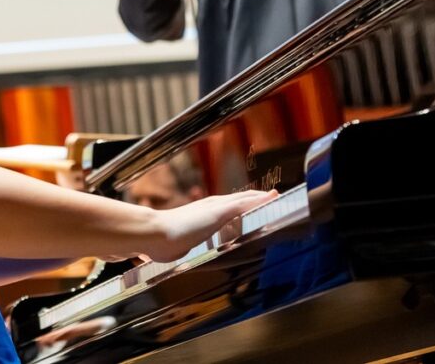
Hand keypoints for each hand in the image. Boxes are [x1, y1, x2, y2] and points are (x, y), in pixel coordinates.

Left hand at [148, 189, 276, 261]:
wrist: (156, 236)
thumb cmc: (185, 225)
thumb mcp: (218, 213)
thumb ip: (241, 206)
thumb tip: (267, 196)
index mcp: (220, 203)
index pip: (247, 197)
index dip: (263, 197)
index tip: (278, 197)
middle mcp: (213, 210)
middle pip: (239, 204)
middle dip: (256, 203)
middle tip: (272, 206)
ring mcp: (204, 222)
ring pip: (229, 217)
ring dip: (243, 216)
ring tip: (255, 220)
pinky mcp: (197, 236)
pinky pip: (219, 231)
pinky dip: (230, 231)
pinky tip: (229, 238)